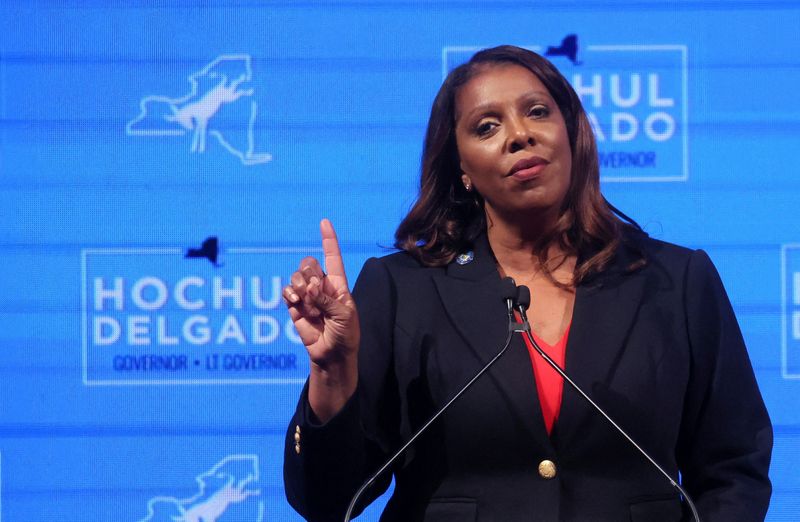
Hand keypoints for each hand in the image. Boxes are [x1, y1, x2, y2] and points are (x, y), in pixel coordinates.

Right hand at [283, 219, 359, 369]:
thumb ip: (327, 300)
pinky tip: (296, 302)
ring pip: (296, 276)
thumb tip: (310, 287)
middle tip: (314, 290)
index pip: (333, 257)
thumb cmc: (345, 335)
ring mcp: (307, 296)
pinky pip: (287, 291)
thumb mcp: (344, 316)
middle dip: (309, 272)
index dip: (329, 240)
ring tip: (306, 301)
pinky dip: (290, 293)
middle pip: (309, 264)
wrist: (332, 356)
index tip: (324, 222)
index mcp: (339, 285)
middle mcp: (322, 287)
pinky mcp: (295, 307)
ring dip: (299, 285)